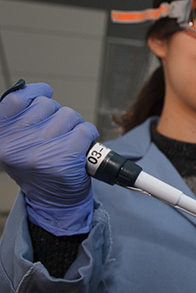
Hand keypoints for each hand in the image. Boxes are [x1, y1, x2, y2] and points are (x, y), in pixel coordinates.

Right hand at [0, 82, 99, 234]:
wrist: (55, 203)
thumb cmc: (40, 169)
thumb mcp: (18, 145)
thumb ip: (21, 119)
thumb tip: (40, 89)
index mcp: (1, 138)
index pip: (15, 99)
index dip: (34, 92)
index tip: (45, 92)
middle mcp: (17, 144)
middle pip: (47, 105)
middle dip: (58, 116)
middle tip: (57, 136)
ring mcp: (40, 151)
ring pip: (69, 115)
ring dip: (75, 126)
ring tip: (68, 144)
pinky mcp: (64, 159)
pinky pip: (85, 130)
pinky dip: (89, 136)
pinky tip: (82, 148)